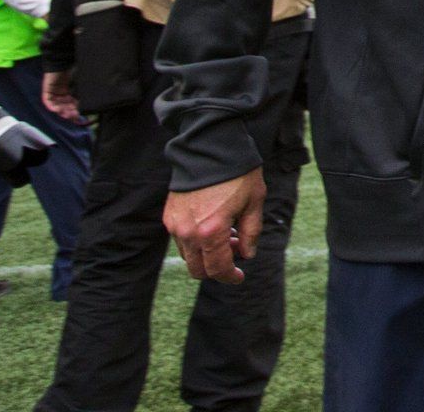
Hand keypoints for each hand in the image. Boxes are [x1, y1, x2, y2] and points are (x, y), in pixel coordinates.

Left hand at [40, 69, 81, 121]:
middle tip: (75, 116)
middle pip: (65, 107)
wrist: (63, 61)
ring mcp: (54, 93)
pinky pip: (48, 103)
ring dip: (63, 111)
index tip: (80, 116)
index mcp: (70, 91)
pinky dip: (53, 107)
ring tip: (68, 114)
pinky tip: (59, 109)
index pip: (72, 104)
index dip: (76, 110)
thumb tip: (85, 106)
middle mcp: (61, 94)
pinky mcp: (47, 92)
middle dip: (70, 112)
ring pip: (57, 106)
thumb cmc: (73, 71)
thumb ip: (81, 95)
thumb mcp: (80, 84)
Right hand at [165, 169, 265, 285]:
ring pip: (189, 255)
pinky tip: (211, 224)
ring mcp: (175, 224)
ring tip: (226, 233)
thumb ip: (251, 233)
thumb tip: (247, 254)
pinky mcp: (169, 215)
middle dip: (217, 268)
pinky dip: (195, 241)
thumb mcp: (254, 202)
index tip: (239, 276)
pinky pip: (180, 239)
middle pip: (198, 269)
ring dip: (206, 254)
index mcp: (212, 232)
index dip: (230, 277)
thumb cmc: (237, 173)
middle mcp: (189, 232)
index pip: (217, 269)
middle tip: (236, 250)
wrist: (210, 146)